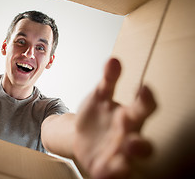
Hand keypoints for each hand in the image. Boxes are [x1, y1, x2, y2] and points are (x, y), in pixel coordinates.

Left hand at [73, 58, 155, 178]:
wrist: (80, 134)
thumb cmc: (97, 114)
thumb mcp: (99, 96)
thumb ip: (108, 80)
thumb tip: (113, 60)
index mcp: (129, 116)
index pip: (144, 108)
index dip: (146, 99)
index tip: (143, 87)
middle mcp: (128, 137)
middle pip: (141, 141)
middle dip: (140, 140)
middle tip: (131, 132)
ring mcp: (118, 154)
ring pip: (129, 161)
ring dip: (129, 158)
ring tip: (126, 153)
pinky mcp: (105, 168)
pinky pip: (110, 173)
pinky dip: (110, 173)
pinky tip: (104, 171)